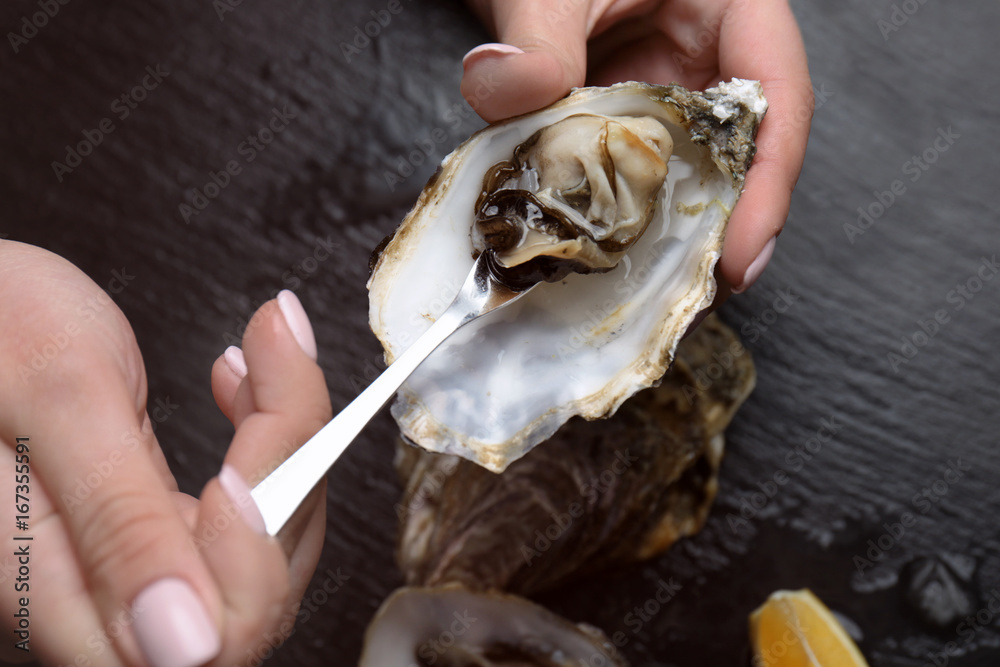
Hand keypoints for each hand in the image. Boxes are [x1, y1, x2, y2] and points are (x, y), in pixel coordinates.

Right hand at [0, 241, 329, 665]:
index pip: (203, 642)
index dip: (251, 555)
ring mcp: (132, 562)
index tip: (240, 466)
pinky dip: (265, 441)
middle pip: (252, 597)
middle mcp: (97, 594)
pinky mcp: (153, 526)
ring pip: (263, 546)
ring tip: (265, 353)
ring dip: (285, 445)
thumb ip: (118, 520)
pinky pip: (244, 512)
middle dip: (287, 476)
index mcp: (50, 586)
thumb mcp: (59, 400)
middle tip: (273, 362)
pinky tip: (241, 384)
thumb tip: (184, 645)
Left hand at [461, 0, 812, 293]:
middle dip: (725, 226)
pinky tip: (601, 256)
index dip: (770, 184)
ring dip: (671, 232)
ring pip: (687, 174)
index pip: (779, 98)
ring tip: (654, 292)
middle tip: (699, 293)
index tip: (742, 255)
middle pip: (743, 153)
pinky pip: (633, 176)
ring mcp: (669, 96)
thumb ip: (537, 34)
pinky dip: (619, 216)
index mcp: (733, 7)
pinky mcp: (626, 123)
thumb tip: (500, 85)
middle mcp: (710, 60)